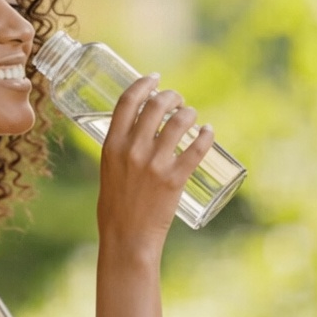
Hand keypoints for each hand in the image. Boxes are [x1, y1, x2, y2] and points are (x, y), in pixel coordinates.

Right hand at [97, 75, 215, 253]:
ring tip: (191, 115)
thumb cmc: (115, 207)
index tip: (154, 78)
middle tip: (178, 100)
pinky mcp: (174, 179)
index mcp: (111, 145)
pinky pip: (197, 149)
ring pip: (179, 122)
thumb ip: (120, 149)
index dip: (143, 84)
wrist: (126, 238)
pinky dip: (206, 135)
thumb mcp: (108, 170)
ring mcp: (154, 164)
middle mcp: (132, 150)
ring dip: (189, 112)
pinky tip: (208, 131)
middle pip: (156, 105)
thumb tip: (138, 131)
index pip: (127, 102)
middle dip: (171, 96)